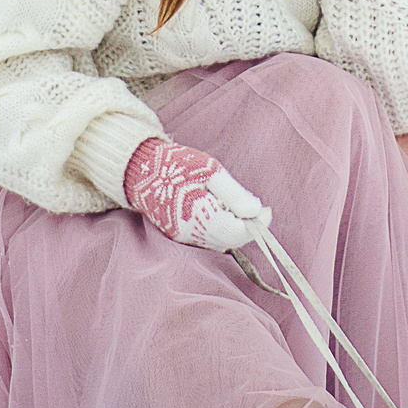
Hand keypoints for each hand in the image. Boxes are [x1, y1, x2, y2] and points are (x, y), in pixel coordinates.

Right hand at [123, 137, 271, 250]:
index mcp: (200, 216)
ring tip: (235, 205)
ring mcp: (184, 237)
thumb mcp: (210, 170)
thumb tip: (256, 210)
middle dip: (248, 227)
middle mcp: (191, 233)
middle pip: (231, 240)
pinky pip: (208, 239)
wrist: (140, 170)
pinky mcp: (179, 236)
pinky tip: (220, 210)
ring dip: (234, 229)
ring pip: (220, 242)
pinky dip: (220, 229)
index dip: (257, 224)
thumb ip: (234, 193)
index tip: (267, 210)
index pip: (238, 232)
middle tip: (258, 209)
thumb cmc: (177, 165)